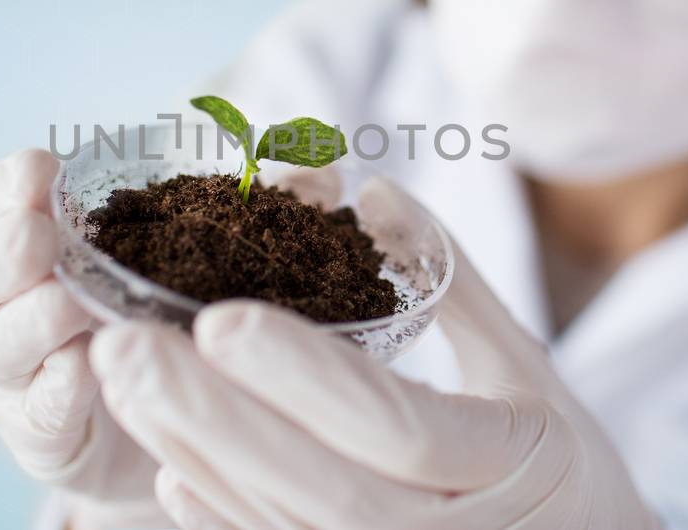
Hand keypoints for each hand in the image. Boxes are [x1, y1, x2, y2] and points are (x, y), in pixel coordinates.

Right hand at [0, 149, 169, 527]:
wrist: (167, 427)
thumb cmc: (165, 320)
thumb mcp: (177, 259)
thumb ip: (198, 213)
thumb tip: (290, 169)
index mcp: (33, 250)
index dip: (10, 186)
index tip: (44, 169)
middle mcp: (9, 308)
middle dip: (2, 251)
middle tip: (39, 236)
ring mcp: (18, 377)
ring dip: (32, 321)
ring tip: (70, 306)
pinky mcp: (43, 437)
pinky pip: (40, 412)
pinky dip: (59, 388)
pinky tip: (83, 371)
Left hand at [86, 176, 661, 529]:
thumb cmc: (565, 468)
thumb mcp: (533, 373)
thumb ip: (456, 284)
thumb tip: (373, 191)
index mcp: (507, 465)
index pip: (394, 425)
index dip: (303, 375)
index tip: (218, 318)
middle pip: (318, 486)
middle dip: (213, 418)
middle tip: (124, 350)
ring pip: (282, 525)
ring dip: (196, 454)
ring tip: (122, 385)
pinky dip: (222, 516)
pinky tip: (168, 467)